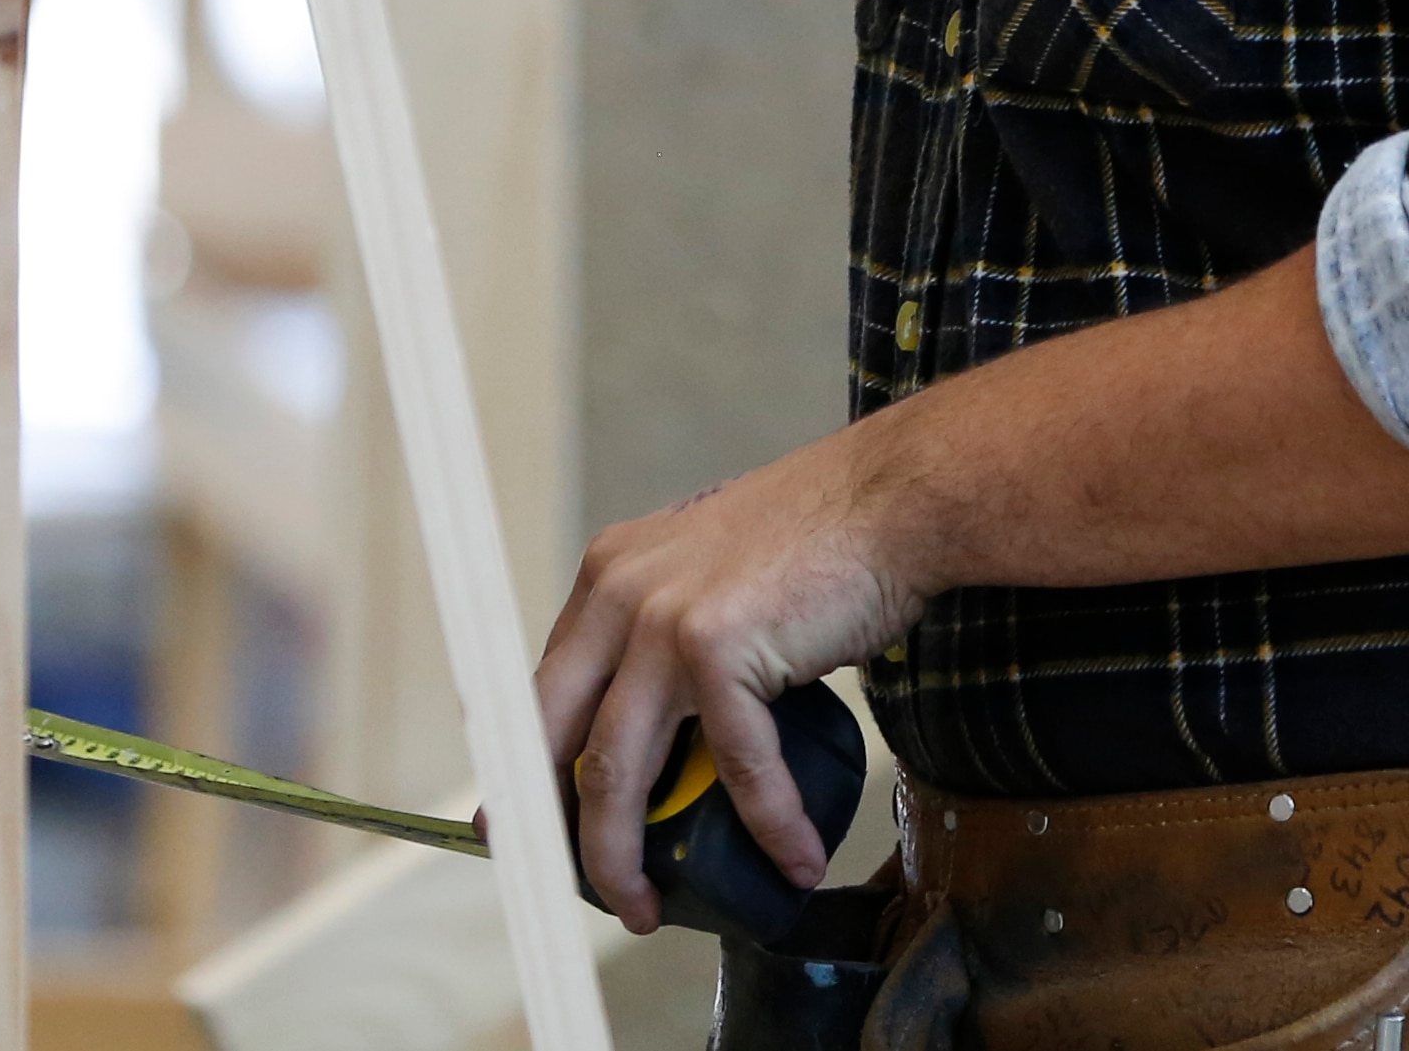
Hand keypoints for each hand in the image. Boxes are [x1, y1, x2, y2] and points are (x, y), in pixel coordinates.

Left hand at [529, 421, 938, 928]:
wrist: (894, 499)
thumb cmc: (819, 544)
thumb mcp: (707, 574)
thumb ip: (666, 632)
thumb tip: (658, 729)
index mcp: (607, 577)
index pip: (539, 691)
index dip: (523, 771)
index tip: (515, 831)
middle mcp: (618, 594)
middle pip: (555, 740)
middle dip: (557, 833)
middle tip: (584, 892)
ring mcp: (663, 620)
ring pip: (616, 772)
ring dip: (629, 858)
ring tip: (653, 909)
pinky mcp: (721, 648)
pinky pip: (736, 768)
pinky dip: (770, 825)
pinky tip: (798, 858)